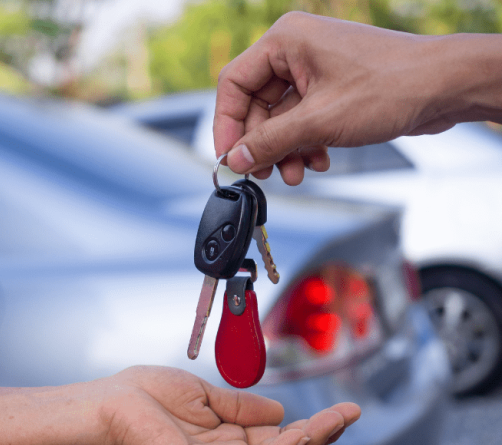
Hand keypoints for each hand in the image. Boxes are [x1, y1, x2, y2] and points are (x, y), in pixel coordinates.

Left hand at [98, 366, 359, 444]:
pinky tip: (297, 433)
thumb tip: (280, 411)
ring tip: (332, 423)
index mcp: (224, 444)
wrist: (105, 401)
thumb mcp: (203, 394)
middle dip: (319, 438)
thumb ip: (240, 406)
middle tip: (348, 415)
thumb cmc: (143, 396)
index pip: (276, 443)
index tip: (339, 411)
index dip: (310, 429)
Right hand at [214, 12, 469, 184]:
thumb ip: (270, 142)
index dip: (227, 125)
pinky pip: (302, 121)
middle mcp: (296, 51)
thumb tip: (234, 160)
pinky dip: (305, 144)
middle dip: (263, 145)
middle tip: (264, 173)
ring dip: (285, 150)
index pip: (234, 84)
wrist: (446, 87)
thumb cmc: (392, 85)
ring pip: (280, 119)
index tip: (229, 158)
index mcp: (286, 41)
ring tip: (297, 173)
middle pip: (257, 106)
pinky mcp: (331, 89)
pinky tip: (319, 160)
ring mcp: (315, 71)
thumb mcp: (319, 121)